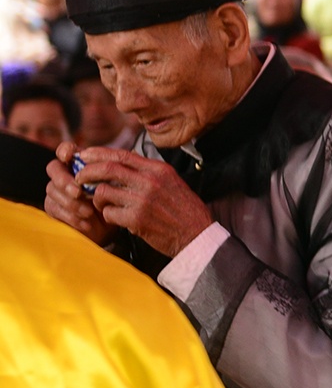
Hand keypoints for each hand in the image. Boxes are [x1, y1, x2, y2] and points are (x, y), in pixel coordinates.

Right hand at [44, 144, 113, 245]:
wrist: (110, 227)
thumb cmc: (114, 201)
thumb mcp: (120, 185)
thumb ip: (120, 169)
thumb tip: (132, 151)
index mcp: (79, 164)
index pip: (66, 150)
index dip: (65, 150)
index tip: (70, 156)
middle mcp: (64, 174)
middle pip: (53, 168)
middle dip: (64, 180)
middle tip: (78, 192)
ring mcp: (56, 191)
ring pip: (52, 190)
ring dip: (71, 202)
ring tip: (89, 212)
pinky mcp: (53, 208)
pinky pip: (55, 209)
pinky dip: (71, 216)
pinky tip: (85, 222)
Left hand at [73, 148, 214, 256]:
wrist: (197, 234)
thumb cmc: (184, 210)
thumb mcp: (172, 182)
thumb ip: (149, 173)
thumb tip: (121, 165)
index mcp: (159, 169)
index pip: (122, 155)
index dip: (99, 153)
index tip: (85, 155)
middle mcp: (150, 181)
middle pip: (107, 169)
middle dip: (87, 172)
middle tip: (79, 178)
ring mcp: (142, 200)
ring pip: (103, 192)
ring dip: (97, 198)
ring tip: (102, 204)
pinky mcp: (136, 219)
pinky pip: (108, 213)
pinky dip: (108, 216)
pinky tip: (116, 219)